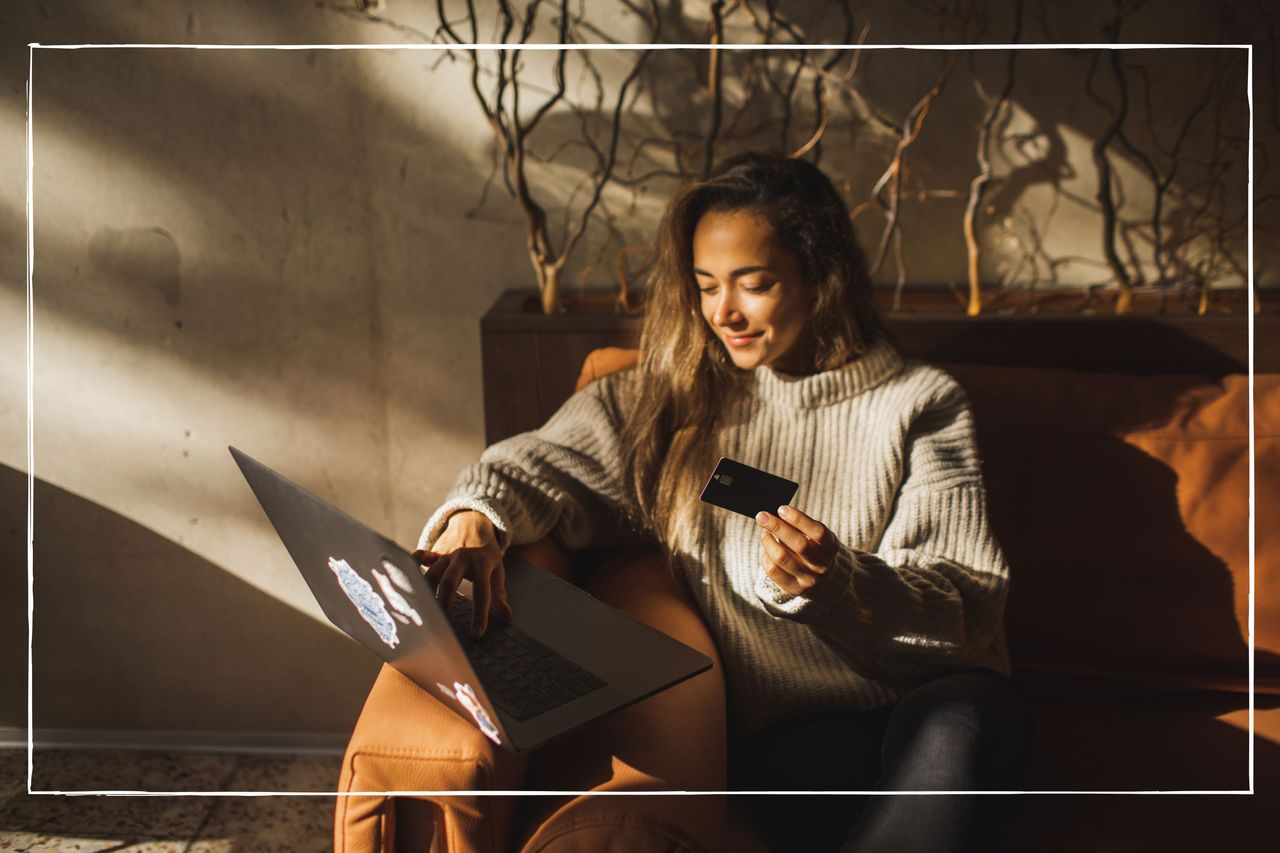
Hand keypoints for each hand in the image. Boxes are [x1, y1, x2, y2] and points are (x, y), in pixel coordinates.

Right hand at [413, 510, 510, 635]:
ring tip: (426, 614)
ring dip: (427, 594)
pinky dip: (413, 567)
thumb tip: (506, 615)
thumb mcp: (497, 569)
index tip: (477, 633)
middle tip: (444, 627)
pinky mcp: (434, 553)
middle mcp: (462, 557)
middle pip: (449, 582)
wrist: (473, 522)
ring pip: (431, 574)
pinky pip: (421, 558)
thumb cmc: (485, 552)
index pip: (482, 591)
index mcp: (481, 562)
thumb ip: (498, 592)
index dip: (479, 614)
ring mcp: (446, 554)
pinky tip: (406, 580)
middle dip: (445, 605)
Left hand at [755, 505, 838, 596]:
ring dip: (768, 541)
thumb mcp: (814, 537)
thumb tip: (776, 515)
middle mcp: (822, 565)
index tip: (782, 509)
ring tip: (765, 533)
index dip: (799, 519)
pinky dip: (766, 556)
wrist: (821, 580)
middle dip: (777, 527)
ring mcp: (809, 580)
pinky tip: (767, 551)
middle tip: (762, 516)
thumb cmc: (813, 549)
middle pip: (799, 544)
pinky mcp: (793, 589)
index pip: (818, 532)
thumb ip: (799, 527)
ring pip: (782, 558)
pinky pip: (773, 570)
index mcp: (831, 547)